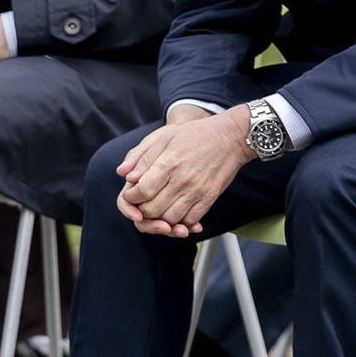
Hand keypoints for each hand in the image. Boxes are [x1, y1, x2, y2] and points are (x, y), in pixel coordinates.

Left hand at [114, 106, 255, 237]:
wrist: (230, 137)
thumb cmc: (195, 135)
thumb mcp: (165, 137)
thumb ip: (143, 157)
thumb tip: (125, 175)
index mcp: (168, 163)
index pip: (142, 191)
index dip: (132, 197)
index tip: (132, 194)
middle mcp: (182, 179)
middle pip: (153, 209)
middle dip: (142, 211)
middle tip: (142, 205)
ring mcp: (197, 190)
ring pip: (170, 218)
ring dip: (160, 219)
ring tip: (157, 210)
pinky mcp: (210, 197)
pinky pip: (191, 219)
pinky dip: (181, 221)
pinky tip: (176, 214)